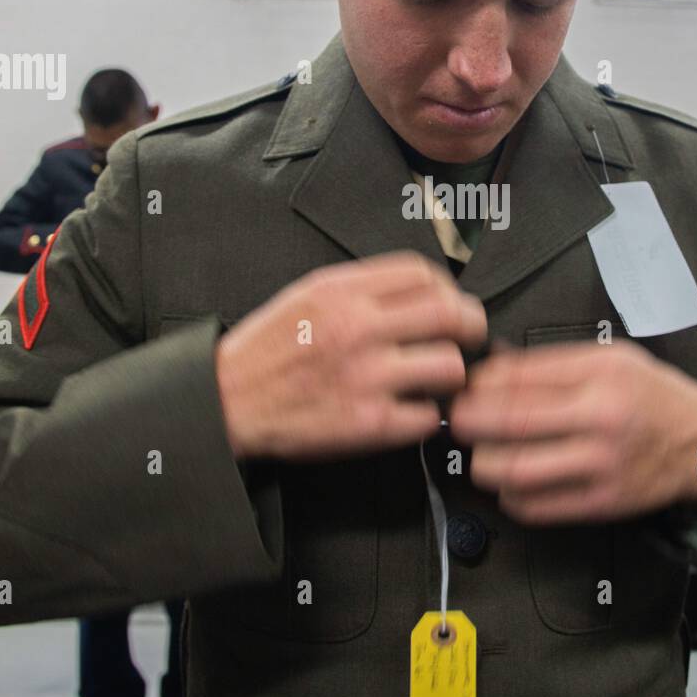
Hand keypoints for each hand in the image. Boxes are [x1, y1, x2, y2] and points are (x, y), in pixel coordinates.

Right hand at [214, 251, 485, 459]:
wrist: (226, 401)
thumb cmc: (265, 352)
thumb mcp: (307, 295)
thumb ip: (361, 289)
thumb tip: (417, 288)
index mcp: (342, 293)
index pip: (422, 273)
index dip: (447, 287)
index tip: (450, 301)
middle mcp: (357, 329)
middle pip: (450, 314)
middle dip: (471, 325)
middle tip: (470, 337)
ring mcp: (366, 377)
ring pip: (450, 366)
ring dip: (452, 374)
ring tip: (438, 379)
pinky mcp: (368, 423)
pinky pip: (428, 416)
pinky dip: (427, 415)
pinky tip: (412, 410)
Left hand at [448, 340, 696, 524]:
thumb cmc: (653, 396)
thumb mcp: (611, 359)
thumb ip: (552, 363)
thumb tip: (493, 367)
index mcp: (601, 375)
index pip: (520, 378)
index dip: (480, 385)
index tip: (467, 388)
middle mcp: (602, 420)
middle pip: (511, 423)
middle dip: (469, 421)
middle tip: (458, 420)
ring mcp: (602, 466)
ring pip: (516, 470)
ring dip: (484, 462)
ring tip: (482, 453)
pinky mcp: (601, 503)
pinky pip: (536, 506)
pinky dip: (509, 496)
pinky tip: (510, 482)